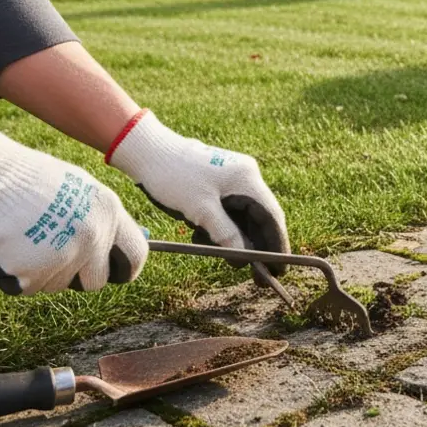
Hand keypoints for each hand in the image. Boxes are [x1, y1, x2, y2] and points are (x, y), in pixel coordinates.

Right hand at [0, 118, 148, 294]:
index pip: (136, 255)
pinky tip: (8, 248)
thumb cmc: (26, 178)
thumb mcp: (76, 188)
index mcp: (108, 213)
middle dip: (80, 276)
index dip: (126, 267)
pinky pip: (29, 287)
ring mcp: (63, 261)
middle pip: (97, 280)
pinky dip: (18, 274)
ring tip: (24, 239)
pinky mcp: (32, 279)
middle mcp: (92, 240)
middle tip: (56, 258)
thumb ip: (98, 218)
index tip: (117, 272)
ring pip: (59, 284)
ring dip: (44, 271)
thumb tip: (114, 244)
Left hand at [106, 111, 289, 277]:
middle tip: (257, 275)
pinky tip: (202, 234)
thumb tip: (247, 259)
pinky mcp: (218, 182)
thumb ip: (227, 235)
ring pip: (243, 216)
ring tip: (219, 254)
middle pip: (260, 218)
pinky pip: (228, 210)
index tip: (279, 270)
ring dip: (234, 238)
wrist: (147, 151)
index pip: (272, 217)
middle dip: (257, 247)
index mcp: (247, 180)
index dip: (277, 245)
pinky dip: (221, 227)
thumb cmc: (173, 177)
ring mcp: (232, 178)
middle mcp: (245, 177)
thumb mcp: (201, 211)